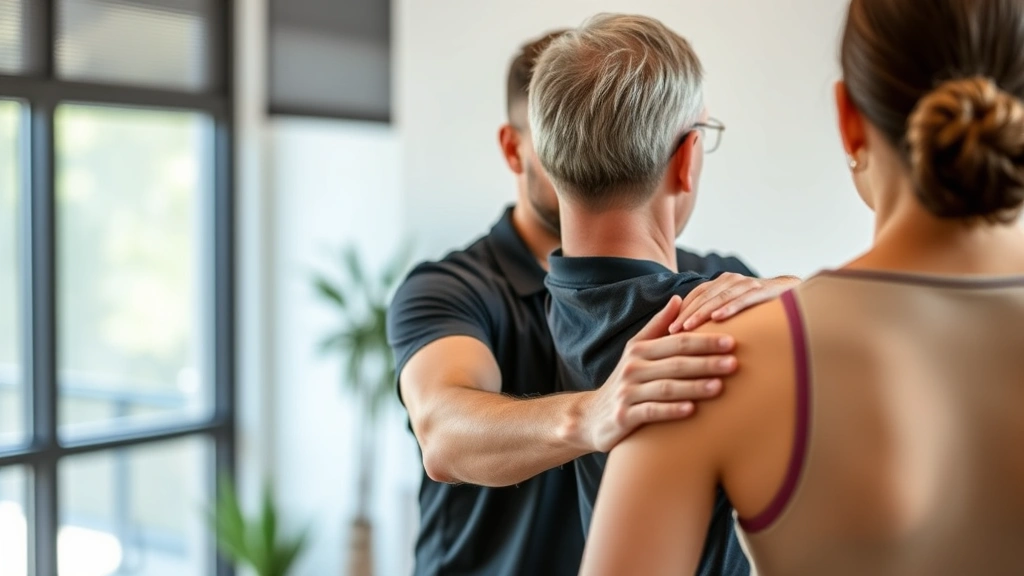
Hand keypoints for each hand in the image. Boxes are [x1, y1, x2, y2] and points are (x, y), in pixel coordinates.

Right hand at [580, 295, 738, 452]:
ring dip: (693, 386)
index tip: (732, 341)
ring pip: (666, 387)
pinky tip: (691, 410)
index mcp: (639, 349)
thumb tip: (678, 299)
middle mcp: (632, 368)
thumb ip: (657, 326)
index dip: (704, 341)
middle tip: (734, 363)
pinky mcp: (623, 417)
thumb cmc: (626, 380)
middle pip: (675, 363)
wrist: (592, 416)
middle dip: (706, 362)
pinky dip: (671, 410)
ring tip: (719, 387)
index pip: (677, 342)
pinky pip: (651, 411)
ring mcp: (627, 392)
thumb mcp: (636, 350)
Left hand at [672, 274, 801, 332]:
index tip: (666, 329)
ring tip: (688, 327)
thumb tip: (691, 338)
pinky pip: (744, 299)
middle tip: (671, 332)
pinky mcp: (764, 290)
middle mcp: (733, 280)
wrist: (801, 300)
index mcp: (723, 283)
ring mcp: (748, 284)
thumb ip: (717, 317)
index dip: (681, 310)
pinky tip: (718, 319)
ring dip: (702, 312)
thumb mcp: (736, 311)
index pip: (696, 295)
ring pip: (719, 297)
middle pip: (704, 296)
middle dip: (686, 314)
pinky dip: (730, 308)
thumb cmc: (763, 311)